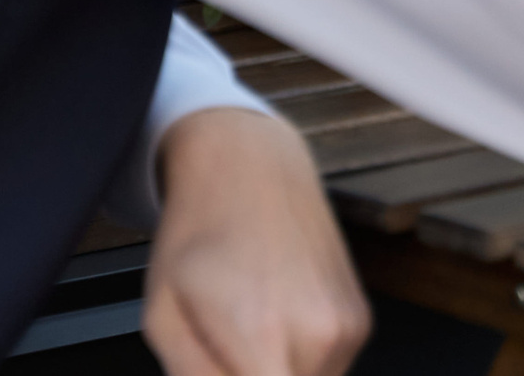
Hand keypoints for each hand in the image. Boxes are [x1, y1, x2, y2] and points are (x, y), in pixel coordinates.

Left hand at [141, 108, 370, 375]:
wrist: (250, 168)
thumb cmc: (199, 233)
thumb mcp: (163, 317)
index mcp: (264, 338)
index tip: (220, 365)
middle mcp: (320, 337)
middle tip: (222, 347)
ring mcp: (348, 329)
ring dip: (275, 374)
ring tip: (246, 331)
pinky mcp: (360, 321)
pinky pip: (327, 369)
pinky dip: (297, 363)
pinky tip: (273, 319)